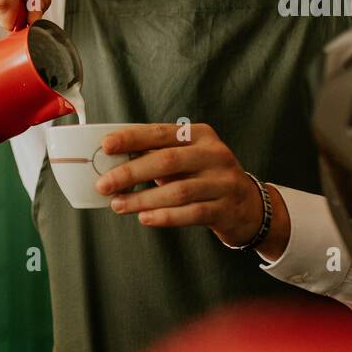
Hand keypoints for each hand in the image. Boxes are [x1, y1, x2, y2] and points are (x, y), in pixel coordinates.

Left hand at [95, 123, 290, 255]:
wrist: (248, 206)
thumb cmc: (204, 178)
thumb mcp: (185, 159)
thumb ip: (155, 156)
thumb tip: (111, 162)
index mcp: (199, 135)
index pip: (160, 133)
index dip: (132, 138)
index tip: (106, 146)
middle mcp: (214, 154)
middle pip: (166, 161)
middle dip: (130, 173)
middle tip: (104, 184)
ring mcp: (223, 181)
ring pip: (178, 190)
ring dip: (143, 199)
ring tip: (118, 205)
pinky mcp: (226, 208)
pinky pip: (191, 213)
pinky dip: (165, 216)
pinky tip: (145, 218)